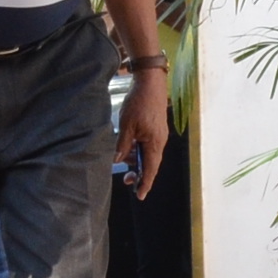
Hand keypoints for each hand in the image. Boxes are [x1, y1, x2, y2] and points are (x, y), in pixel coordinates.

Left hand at [117, 64, 169, 195]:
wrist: (150, 82)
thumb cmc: (139, 103)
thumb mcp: (127, 125)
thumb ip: (123, 145)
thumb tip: (117, 160)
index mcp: (154, 143)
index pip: (151, 169)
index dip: (145, 183)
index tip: (140, 195)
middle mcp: (160, 141)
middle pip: (150, 164)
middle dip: (139, 172)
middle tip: (126, 179)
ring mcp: (159, 134)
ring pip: (148, 153)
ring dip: (136, 159)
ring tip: (123, 157)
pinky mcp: (156, 128)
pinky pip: (148, 144)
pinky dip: (138, 149)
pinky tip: (129, 145)